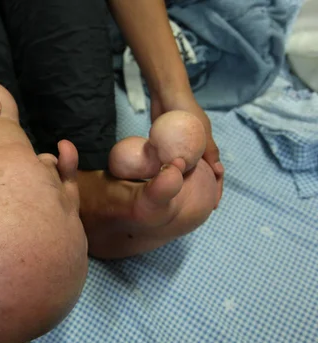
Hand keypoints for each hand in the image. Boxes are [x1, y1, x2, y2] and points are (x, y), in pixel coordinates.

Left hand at [150, 91, 223, 206]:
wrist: (166, 94)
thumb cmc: (185, 110)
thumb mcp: (200, 131)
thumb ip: (208, 151)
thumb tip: (218, 172)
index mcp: (207, 147)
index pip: (215, 173)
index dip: (216, 189)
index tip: (213, 205)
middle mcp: (195, 149)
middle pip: (200, 174)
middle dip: (200, 190)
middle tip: (194, 207)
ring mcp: (181, 147)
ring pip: (184, 171)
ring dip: (183, 184)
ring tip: (179, 201)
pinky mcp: (167, 145)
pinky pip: (169, 163)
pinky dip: (169, 173)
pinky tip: (163, 185)